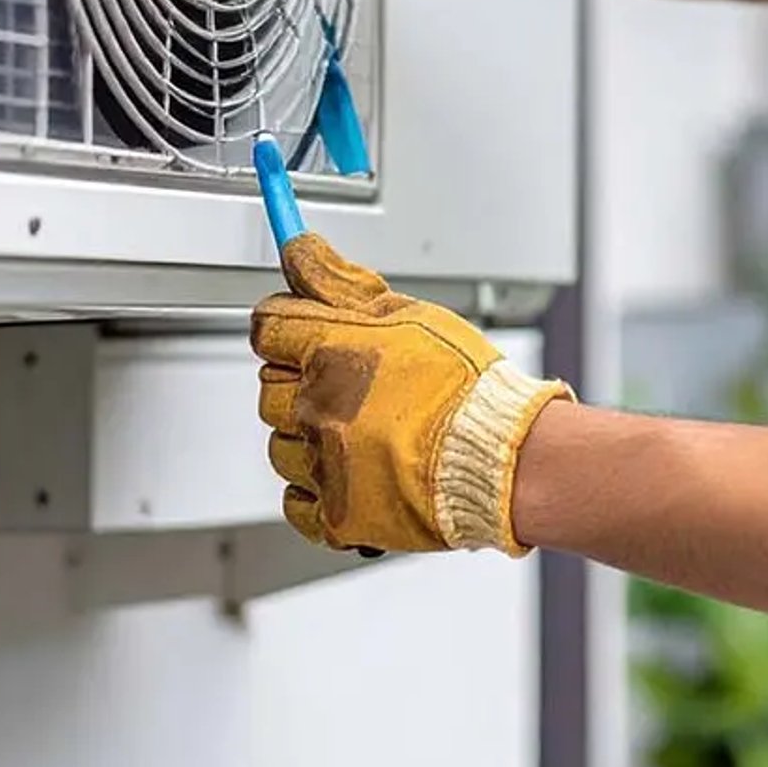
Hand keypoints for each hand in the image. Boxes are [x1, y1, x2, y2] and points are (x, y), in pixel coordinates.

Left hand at [251, 233, 573, 555]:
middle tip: (345, 379)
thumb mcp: (410, 314)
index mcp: (330, 353)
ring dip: (306, 433)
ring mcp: (322, 465)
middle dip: (299, 378)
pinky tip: (348, 468)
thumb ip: (342, 284)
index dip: (284, 323)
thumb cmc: (464, 386)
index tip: (297, 327)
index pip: (269, 327)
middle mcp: (316, 408)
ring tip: (356, 427)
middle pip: (270, 386)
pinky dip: (313, 486)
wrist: (499, 457)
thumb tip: (300, 252)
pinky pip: (295, 499)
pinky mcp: (334, 514)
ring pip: (280, 444)